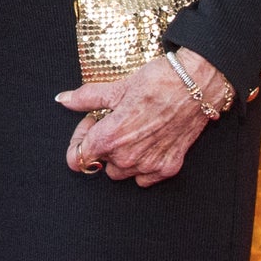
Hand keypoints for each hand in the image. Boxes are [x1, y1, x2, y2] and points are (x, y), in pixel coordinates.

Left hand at [54, 51, 229, 186]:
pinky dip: (144, 165)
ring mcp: (149, 165)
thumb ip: (87, 98)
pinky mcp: (169, 167)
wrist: (197, 85)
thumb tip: (63, 99)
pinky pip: (145, 178)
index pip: (77, 158)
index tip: (90, 125)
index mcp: (109, 138)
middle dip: (102, 144)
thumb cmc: (158, 82)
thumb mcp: (117, 88)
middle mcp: (127, 157)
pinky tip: (148, 143)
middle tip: (114, 122)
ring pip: (122, 172)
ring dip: (122, 157)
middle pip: (100, 163)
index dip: (79, 141)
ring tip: (132, 132)